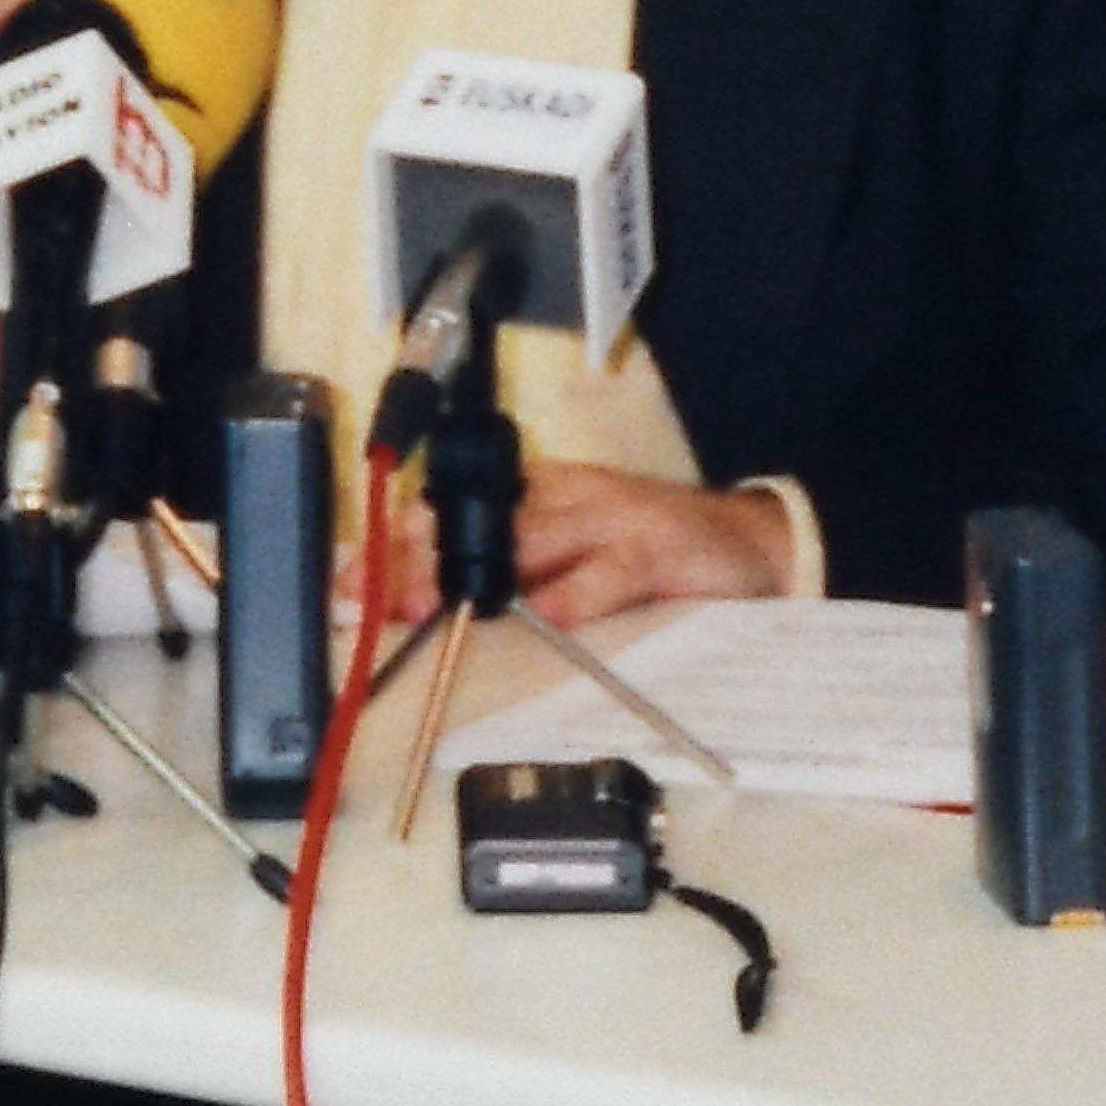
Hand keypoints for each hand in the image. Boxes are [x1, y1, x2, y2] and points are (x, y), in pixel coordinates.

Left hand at [348, 462, 795, 630]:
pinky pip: (612, 571)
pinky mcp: (660, 550)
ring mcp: (616, 519)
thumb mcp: (575, 553)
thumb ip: (511, 570)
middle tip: (371, 595)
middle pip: (482, 521)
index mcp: (546, 492)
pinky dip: (577, 592)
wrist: (754, 543)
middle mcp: (572, 496)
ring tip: (428, 602)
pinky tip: (544, 613)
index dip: (401, 538)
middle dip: (421, 557)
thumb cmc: (652, 552)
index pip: (461, 506)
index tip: (352, 576)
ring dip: (476, 572)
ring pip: (533, 537)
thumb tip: (422, 599)